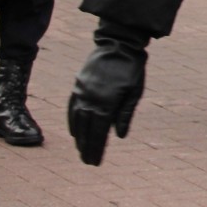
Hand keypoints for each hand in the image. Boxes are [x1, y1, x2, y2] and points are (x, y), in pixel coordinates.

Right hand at [69, 25, 148, 165]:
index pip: (98, 132)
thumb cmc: (132, 69)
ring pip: (77, 120)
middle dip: (86, 147)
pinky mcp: (78, 85)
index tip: (95, 162)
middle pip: (86, 129)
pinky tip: (74, 131)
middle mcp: (90, 99)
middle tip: (87, 161)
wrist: (119, 44)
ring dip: (78, 137)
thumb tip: (118, 136)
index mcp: (106, 103)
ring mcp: (82, 92)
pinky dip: (72, 121)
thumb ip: (125, 114)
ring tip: (81, 150)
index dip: (96, 148)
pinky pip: (72, 106)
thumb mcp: (134, 93)